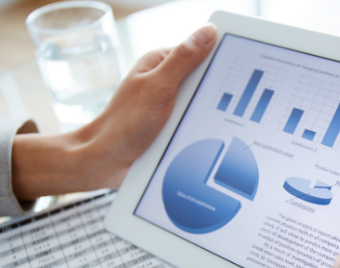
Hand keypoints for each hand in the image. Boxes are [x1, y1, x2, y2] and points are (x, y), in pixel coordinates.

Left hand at [12, 24, 216, 199]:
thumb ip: (183, 60)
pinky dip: (198, 130)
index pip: (200, 52)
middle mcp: (166, 82)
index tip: (230, 71)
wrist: (109, 162)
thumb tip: (207, 32)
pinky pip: (196, 124)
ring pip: (202, 105)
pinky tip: (198, 138)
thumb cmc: (124, 123)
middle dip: (211, 95)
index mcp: (160, 63)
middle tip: (204, 106)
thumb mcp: (158, 86)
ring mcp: (170, 105)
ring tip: (196, 127)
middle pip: (204, 81)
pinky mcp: (173, 125)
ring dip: (204, 117)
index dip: (216, 60)